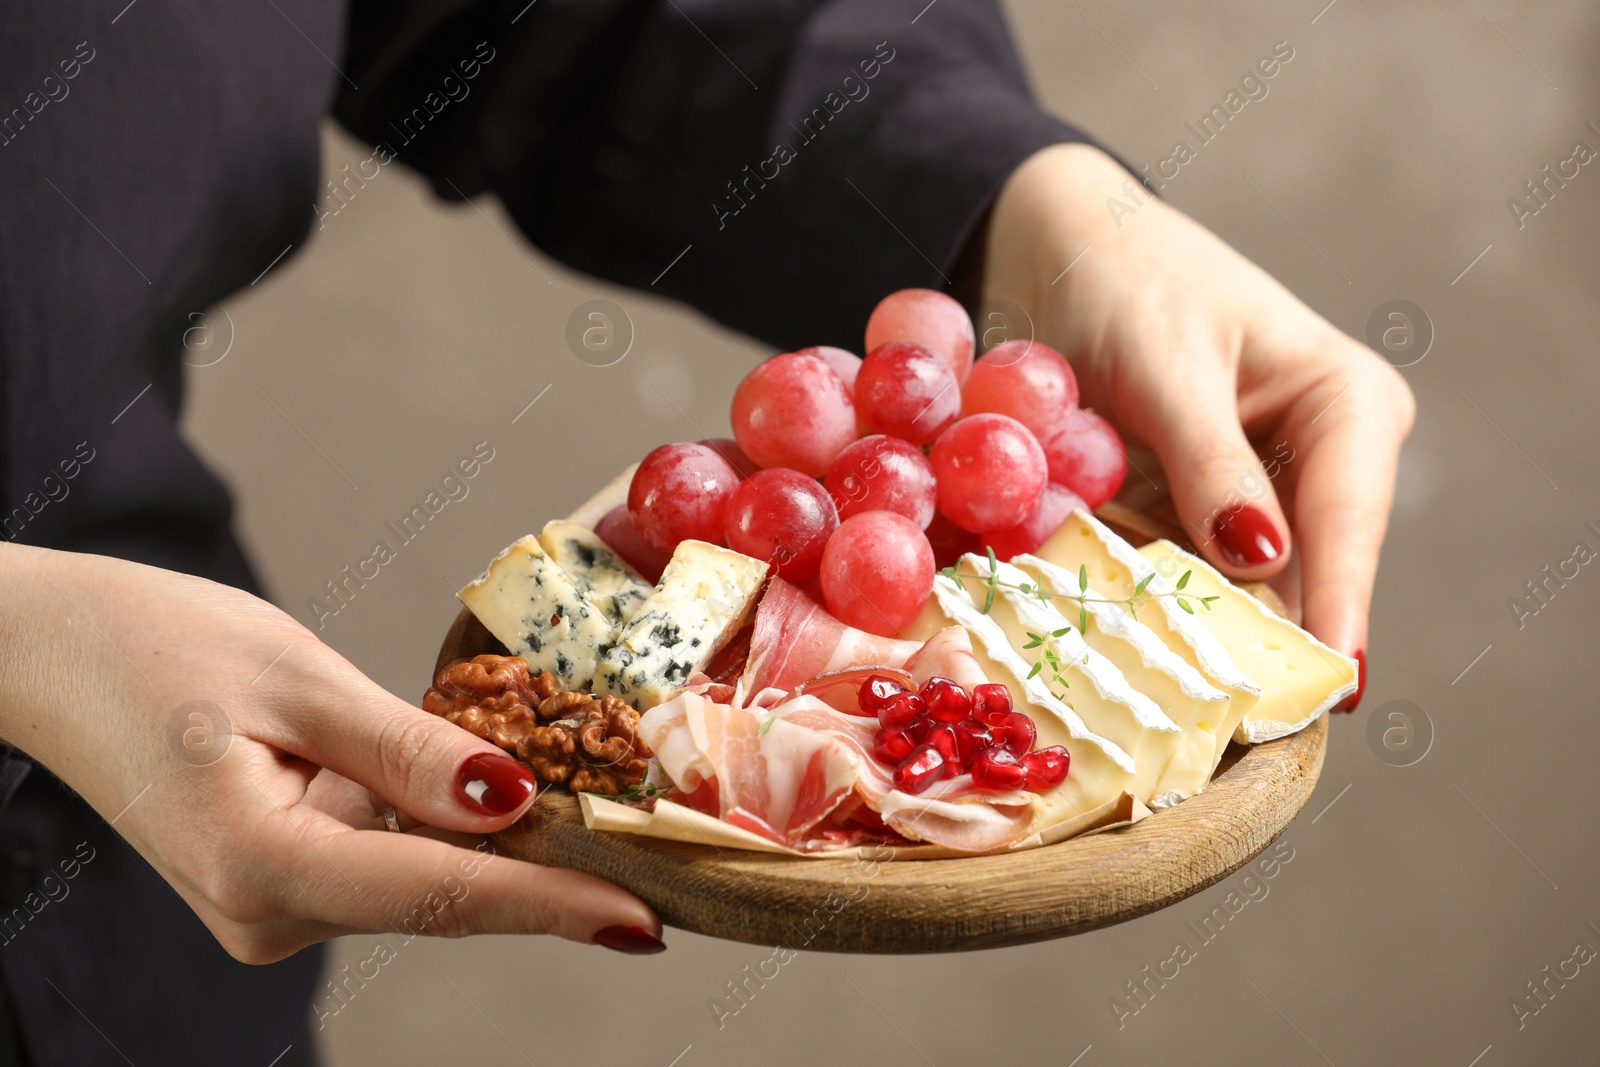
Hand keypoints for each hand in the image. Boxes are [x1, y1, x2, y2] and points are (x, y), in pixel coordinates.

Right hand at [0, 544, 662, 962]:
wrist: (53, 656)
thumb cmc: (156, 645)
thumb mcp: (300, 678)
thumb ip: (410, 751)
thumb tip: (515, 801)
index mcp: (262, 863)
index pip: (442, 892)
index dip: (553, 904)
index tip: (644, 918)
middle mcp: (266, 910)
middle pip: (441, 895)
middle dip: (548, 875)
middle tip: (656, 860)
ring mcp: (268, 906)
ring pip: (419, 878)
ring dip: (497, 842)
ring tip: (586, 802)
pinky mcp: (278, 881)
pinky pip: (384, 857)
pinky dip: (441, 825)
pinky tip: (482, 784)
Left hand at [981, 144, 1414, 680]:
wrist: (1060, 246)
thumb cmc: (1126, 280)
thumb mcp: (1169, 368)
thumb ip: (1213, 463)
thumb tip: (1263, 559)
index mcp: (1349, 405)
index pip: (1348, 524)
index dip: (1337, 608)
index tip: (1334, 688)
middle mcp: (1323, 457)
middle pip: (1306, 571)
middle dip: (1269, 641)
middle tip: (1239, 723)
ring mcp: (1262, 490)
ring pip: (1248, 586)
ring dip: (1208, 635)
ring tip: (1181, 701)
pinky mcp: (1201, 510)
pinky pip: (1191, 572)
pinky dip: (1161, 604)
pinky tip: (1132, 650)